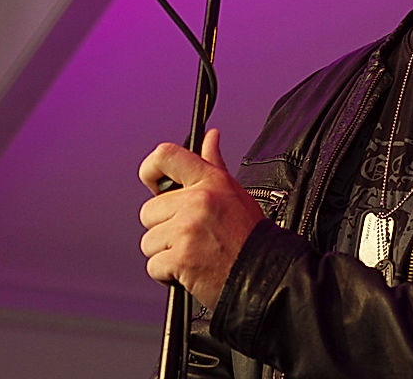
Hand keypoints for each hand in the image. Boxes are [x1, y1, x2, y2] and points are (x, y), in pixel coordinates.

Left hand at [138, 128, 264, 308]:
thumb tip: (210, 136)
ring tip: (192, 252)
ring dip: (164, 252)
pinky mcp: (181, 259)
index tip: (152, 182)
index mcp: (209, 181)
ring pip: (149, 241)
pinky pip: (153, 265)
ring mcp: (188, 230)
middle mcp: (198, 201)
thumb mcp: (233, 192)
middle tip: (189, 235)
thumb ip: (214, 163)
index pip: (166, 156)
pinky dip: (167, 274)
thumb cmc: (248, 235)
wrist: (263, 275)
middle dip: (163, 227)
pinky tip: (189, 269)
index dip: (151, 168)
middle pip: (149, 210)